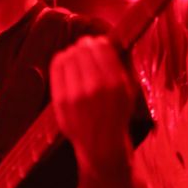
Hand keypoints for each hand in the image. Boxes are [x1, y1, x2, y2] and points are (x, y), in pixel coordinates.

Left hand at [50, 35, 134, 172]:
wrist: (102, 147)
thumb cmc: (117, 116)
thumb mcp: (130, 91)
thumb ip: (122, 65)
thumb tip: (109, 40)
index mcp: (116, 85)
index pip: (101, 47)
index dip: (99, 42)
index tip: (99, 44)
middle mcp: (95, 89)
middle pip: (83, 49)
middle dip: (85, 46)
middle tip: (86, 49)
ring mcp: (76, 96)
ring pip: (68, 56)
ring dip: (72, 53)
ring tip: (77, 58)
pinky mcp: (61, 102)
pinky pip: (57, 68)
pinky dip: (61, 61)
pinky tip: (66, 64)